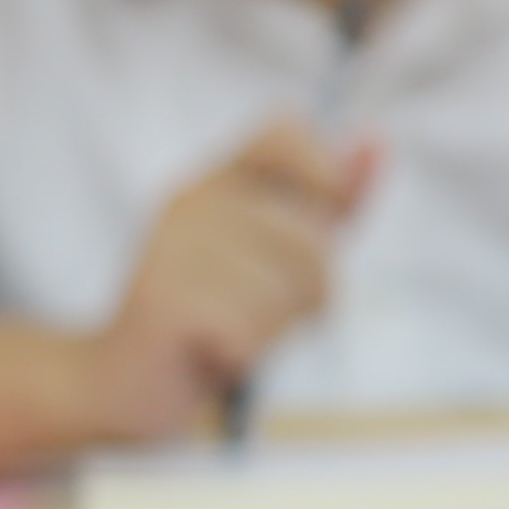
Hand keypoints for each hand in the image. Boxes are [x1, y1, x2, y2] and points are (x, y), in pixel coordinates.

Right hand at [74, 119, 376, 441]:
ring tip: (239, 331)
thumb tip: (377, 139)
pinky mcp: (158, 300)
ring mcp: (168, 247)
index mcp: (220, 178)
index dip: (324, 174)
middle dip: (313, 292)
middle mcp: (190, 200)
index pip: (282, 131)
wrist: (132, 378)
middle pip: (308, 236)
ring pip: (284, 290)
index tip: (324, 222)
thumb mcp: (289, 252)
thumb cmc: (226, 309)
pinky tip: (215, 352)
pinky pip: (251, 328)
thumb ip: (336, 199)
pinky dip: (249, 352)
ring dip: (278, 328)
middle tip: (270, 310)